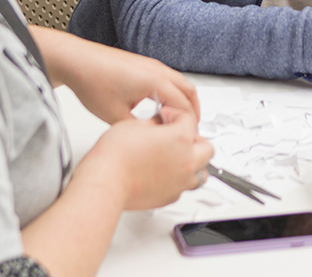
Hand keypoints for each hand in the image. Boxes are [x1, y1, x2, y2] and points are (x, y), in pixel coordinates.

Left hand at [53, 37, 199, 123]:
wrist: (76, 61)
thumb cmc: (92, 81)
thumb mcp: (115, 115)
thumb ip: (138, 129)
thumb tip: (149, 137)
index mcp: (155, 82)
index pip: (184, 107)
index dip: (188, 125)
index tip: (185, 137)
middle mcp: (157, 70)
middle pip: (189, 91)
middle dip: (193, 112)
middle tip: (190, 129)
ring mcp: (151, 64)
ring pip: (179, 83)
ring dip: (183, 100)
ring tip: (177, 119)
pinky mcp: (143, 63)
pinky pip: (167, 78)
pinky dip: (172, 92)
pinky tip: (161, 105)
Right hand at [75, 108, 212, 210]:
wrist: (105, 182)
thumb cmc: (115, 156)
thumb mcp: (135, 125)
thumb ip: (154, 123)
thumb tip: (158, 124)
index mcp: (180, 138)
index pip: (188, 119)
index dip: (174, 114)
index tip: (165, 116)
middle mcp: (186, 161)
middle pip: (206, 148)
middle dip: (194, 139)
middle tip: (178, 136)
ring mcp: (180, 182)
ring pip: (202, 173)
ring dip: (194, 163)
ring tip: (178, 157)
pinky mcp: (170, 197)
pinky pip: (185, 187)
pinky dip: (180, 179)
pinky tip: (166, 173)